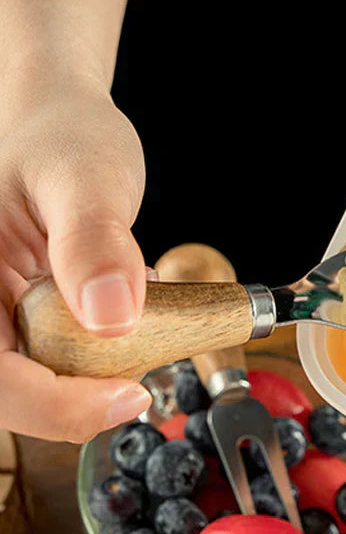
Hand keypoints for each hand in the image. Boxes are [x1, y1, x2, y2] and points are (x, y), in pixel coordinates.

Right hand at [0, 76, 151, 441]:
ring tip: (140, 319)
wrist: (66, 128)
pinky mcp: (30, 319)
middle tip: (144, 374)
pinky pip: (65, 360)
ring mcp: (1, 315)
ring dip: (100, 377)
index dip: (56, 405)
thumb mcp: (84, 178)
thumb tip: (113, 318)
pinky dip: (108, 354)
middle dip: (83, 398)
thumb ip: (94, 241)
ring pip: (44, 384)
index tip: (128, 395)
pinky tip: (130, 309)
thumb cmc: (64, 138)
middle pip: (16, 394)